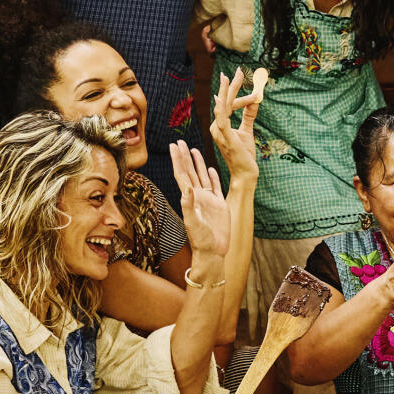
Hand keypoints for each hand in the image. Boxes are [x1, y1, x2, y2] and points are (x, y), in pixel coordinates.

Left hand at [170, 139, 231, 263]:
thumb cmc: (201, 240)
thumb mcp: (193, 222)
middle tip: (180, 141)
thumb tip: (187, 187)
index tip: (174, 146)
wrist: (213, 252)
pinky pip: (215, 187)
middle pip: (189, 171)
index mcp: (190, 199)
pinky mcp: (219, 205)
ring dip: (197, 163)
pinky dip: (213, 177)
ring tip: (193, 149)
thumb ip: (189, 205)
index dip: (177, 160)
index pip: (182, 175)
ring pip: (202, 176)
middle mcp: (197, 197)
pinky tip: (211, 168)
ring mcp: (208, 200)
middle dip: (184, 156)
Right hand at [205, 67, 264, 182]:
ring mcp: (219, 132)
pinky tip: (221, 97)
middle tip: (238, 70)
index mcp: (221, 125)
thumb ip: (249, 115)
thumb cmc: (244, 154)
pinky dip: (221, 107)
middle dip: (231, 85)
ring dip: (227, 91)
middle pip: (224, 101)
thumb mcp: (247, 130)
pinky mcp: (225, 137)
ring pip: (223, 107)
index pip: (228, 104)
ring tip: (231, 76)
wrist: (245, 173)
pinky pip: (221, 119)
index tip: (247, 82)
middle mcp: (217, 127)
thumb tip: (254, 99)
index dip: (237, 93)